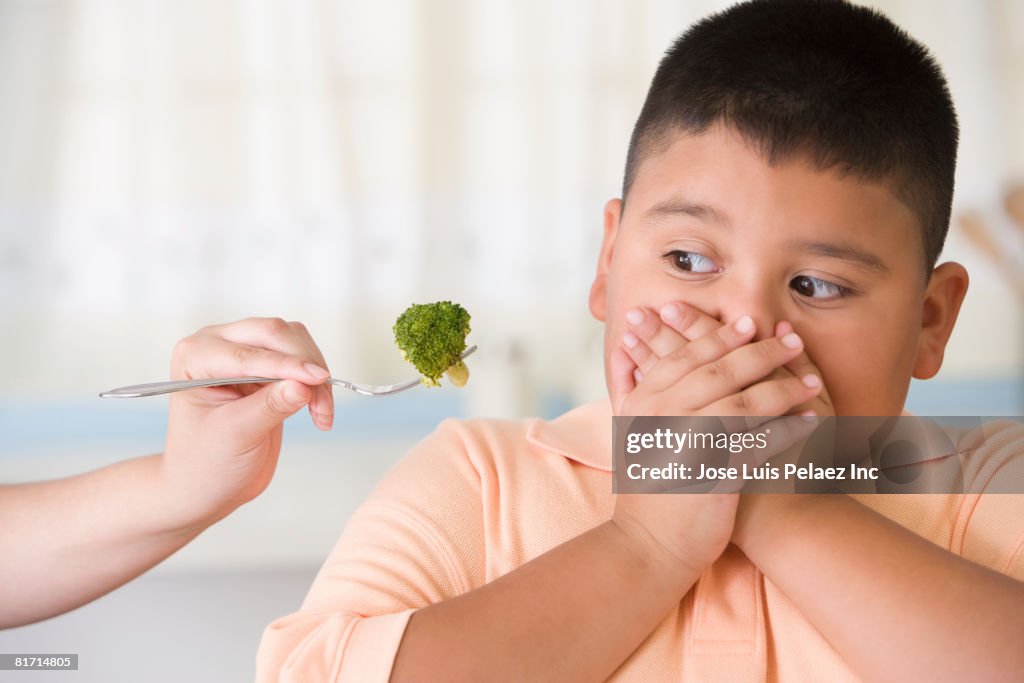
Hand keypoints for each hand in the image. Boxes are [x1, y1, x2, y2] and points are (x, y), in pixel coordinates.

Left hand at [161, 317, 333, 525]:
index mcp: (195, 356)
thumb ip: (269, 406)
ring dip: (314, 373)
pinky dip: (316, 381)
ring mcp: (243, 351)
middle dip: (304, 366)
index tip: (318, 380)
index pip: (248, 353)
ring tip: (321, 413)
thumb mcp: (235, 436)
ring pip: (294, 340)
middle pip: (273, 333)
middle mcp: (217, 344)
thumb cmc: (206, 463)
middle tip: (322, 403)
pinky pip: (302, 357)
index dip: (287, 365)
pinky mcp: (268, 365)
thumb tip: (304, 385)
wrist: (207, 485)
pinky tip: (319, 410)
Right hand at [607, 304, 824, 588]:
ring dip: (783, 388)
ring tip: (810, 382)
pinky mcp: (714, 473)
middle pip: (720, 372)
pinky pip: (760, 443)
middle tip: (790, 340)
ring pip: (744, 403)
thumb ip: (628, 386)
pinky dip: (787, 429)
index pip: (687, 356)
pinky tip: (808, 421)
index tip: (750, 323)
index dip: (720, 336)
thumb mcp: (625, 431)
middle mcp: (664, 416)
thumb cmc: (643, 486)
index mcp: (644, 401)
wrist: (647, 543)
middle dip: (761, 352)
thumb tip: (625, 346)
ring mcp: (689, 443)